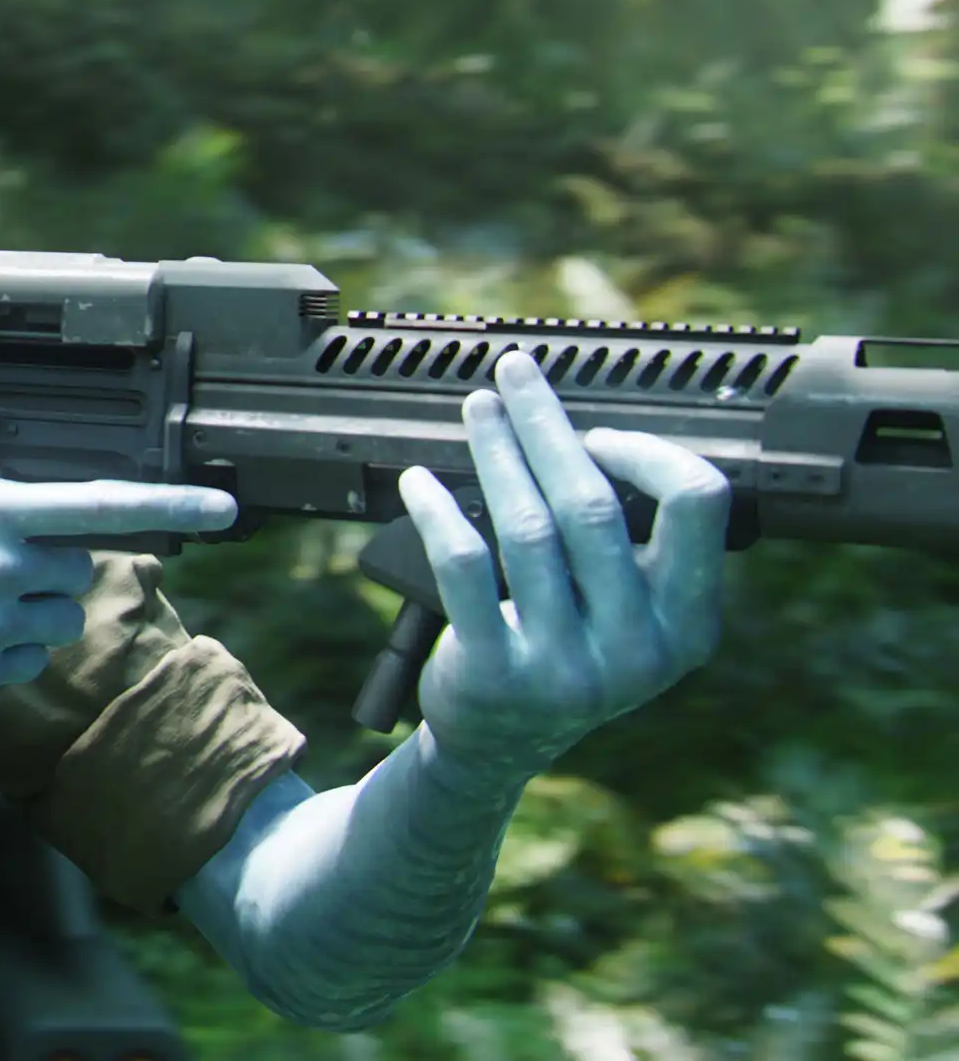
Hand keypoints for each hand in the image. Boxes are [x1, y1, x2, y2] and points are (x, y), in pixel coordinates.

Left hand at [399, 350, 728, 786]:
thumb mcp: (627, 616)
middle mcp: (637, 651)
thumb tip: (586, 427)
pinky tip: (420, 481)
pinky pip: (464, 568)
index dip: (644, 452)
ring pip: (528, 528)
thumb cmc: (565, 651)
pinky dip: (439, 512)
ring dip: (497, 453)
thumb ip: (633, 545)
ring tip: (478, 410)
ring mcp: (566, 668)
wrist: (498, 743)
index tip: (595, 433)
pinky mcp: (495, 674)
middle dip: (547, 426)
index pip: (697, 505)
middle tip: (515, 374)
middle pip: (594, 505)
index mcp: (689, 627)